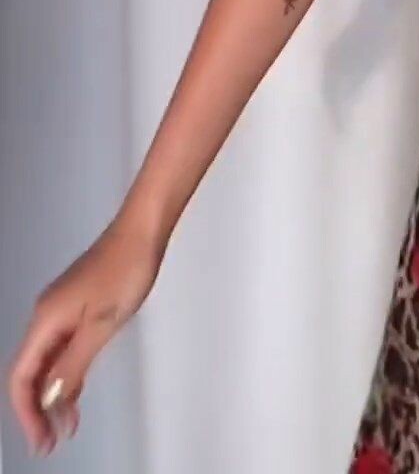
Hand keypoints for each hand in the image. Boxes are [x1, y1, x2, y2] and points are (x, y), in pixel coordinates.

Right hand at [7, 213, 163, 453]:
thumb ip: (74, 364)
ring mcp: (61, 310)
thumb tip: (52, 398)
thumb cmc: (125, 270)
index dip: (27, 412)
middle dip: (37, 410)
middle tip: (51, 441)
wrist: (141, 232)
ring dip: (54, 396)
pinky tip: (76, 395)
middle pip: (30, 372)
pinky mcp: (77, 307)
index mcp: (46, 319)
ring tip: (66, 428)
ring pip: (47, 363)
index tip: (41, 439)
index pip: (21, 376)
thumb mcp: (101, 325)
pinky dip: (67, 375)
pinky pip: (63, 349)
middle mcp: (47, 315)